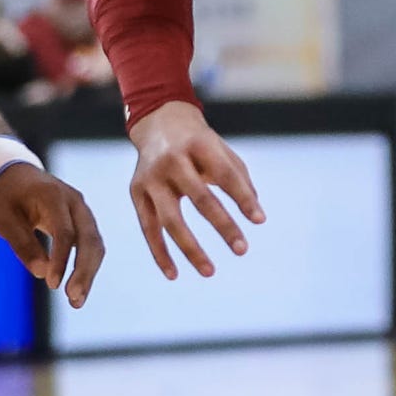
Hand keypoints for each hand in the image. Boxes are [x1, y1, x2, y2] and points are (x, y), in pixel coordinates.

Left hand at [0, 162, 103, 306]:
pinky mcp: (85, 222)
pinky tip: (78, 287)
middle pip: (89, 239)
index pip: (65, 232)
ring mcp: (84, 211)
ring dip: (89, 273)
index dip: (61, 260)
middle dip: (84, 272)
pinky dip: (87, 267)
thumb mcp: (4, 220)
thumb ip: (22, 244)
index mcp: (54, 196)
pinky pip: (92, 246)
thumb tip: (40, 273)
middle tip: (74, 299)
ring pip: (96, 245)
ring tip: (76, 301)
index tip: (52, 284)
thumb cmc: (8, 198)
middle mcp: (76, 202)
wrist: (19, 175)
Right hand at [127, 102, 266, 277]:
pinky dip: (160, 252)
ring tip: (210, 271)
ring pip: (170, 219)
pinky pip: (148, 228)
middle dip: (223, 226)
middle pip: (200, 198)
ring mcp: (151, 177)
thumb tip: (256, 214)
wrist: (158, 122)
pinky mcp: (136, 192)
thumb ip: (239, 179)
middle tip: (243, 249)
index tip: (259, 221)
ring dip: (190, 248)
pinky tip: (174, 273)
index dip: (243, 198)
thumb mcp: (221, 150)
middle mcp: (172, 160)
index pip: (225, 175)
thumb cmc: (199, 143)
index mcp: (198, 144)